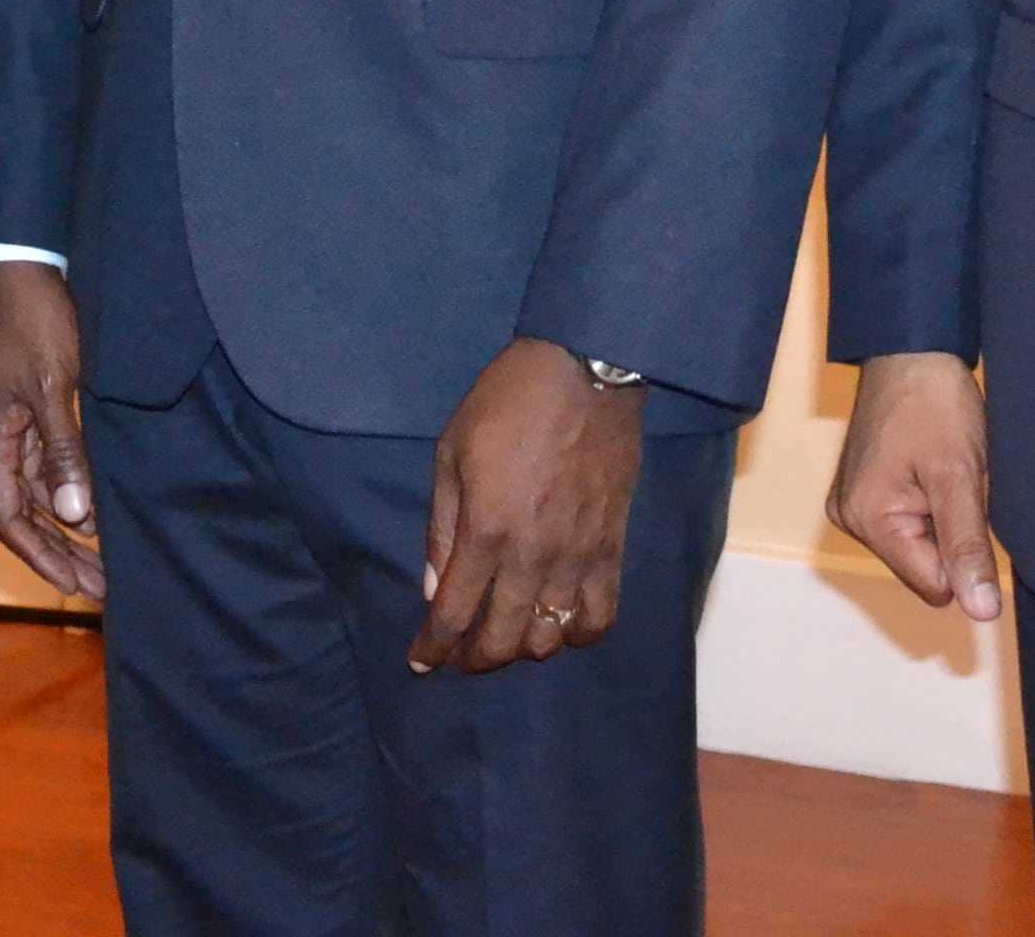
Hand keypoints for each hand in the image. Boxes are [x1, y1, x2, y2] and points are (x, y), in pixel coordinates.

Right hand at [0, 260, 104, 598]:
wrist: (19, 266)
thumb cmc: (30, 321)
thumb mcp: (52, 387)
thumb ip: (63, 452)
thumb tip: (75, 516)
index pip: (10, 519)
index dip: (42, 557)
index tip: (75, 586)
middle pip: (24, 515)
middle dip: (60, 555)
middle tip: (100, 588)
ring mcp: (13, 428)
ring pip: (39, 494)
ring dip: (68, 528)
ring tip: (104, 561)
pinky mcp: (32, 410)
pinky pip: (48, 466)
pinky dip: (69, 492)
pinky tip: (95, 510)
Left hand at [412, 337, 645, 674]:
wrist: (586, 374)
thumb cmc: (507, 404)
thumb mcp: (452, 454)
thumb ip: (443, 527)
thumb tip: (435, 586)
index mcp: (486, 532)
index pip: (454, 614)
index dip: (434, 647)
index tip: (421, 662)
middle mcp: (533, 557)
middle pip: (503, 641)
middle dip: (475, 660)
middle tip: (462, 656)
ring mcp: (578, 557)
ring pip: (551, 639)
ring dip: (523, 648)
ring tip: (508, 635)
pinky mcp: (613, 550)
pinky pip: (601, 617)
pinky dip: (579, 635)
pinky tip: (561, 626)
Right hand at [828, 351, 1001, 622]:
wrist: (912, 347)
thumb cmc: (934, 403)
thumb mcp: (959, 476)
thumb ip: (967, 547)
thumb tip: (981, 613)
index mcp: (867, 520)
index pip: (933, 585)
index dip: (964, 558)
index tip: (971, 510)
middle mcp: (851, 518)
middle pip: (923, 568)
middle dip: (949, 536)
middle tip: (956, 485)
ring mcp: (853, 503)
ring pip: (918, 546)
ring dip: (941, 519)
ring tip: (944, 473)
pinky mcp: (863, 489)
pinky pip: (907, 523)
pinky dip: (929, 506)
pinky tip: (933, 471)